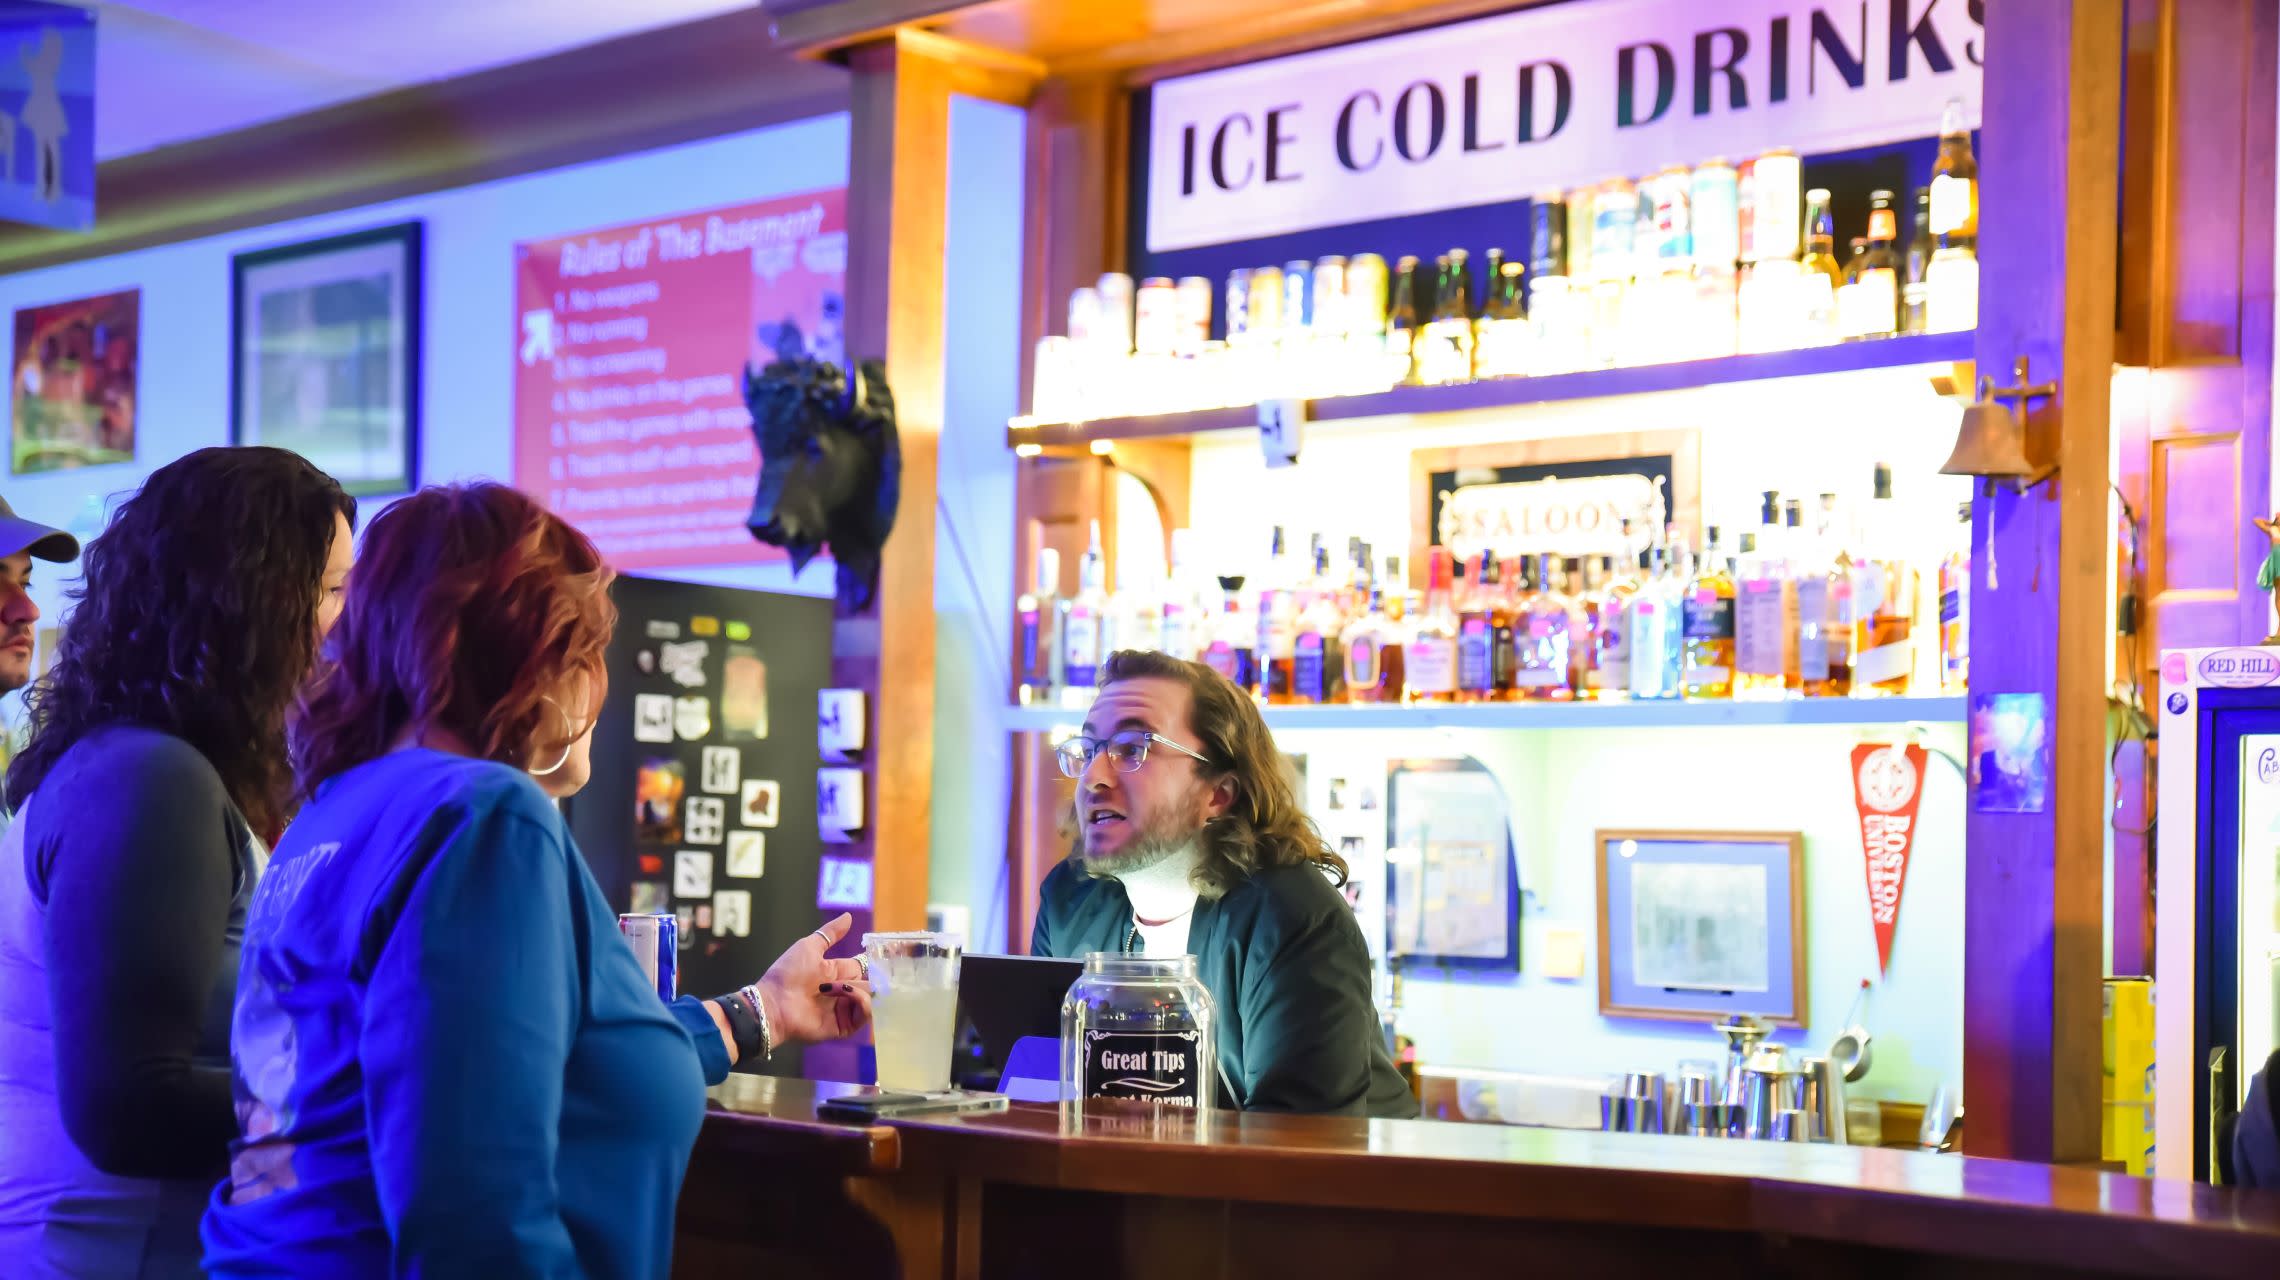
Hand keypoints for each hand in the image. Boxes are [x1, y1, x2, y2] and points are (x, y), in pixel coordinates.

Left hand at [755, 912, 871, 1045]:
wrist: (774, 1002)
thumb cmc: (788, 973)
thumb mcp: (810, 946)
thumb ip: (830, 933)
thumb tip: (849, 916)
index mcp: (834, 973)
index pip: (861, 967)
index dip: (871, 963)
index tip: (885, 957)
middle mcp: (841, 992)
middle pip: (869, 983)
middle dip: (868, 978)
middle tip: (853, 977)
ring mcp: (842, 1010)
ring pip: (869, 999)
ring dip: (862, 990)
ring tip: (842, 988)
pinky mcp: (842, 1026)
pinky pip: (863, 1016)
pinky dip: (863, 1004)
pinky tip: (850, 995)